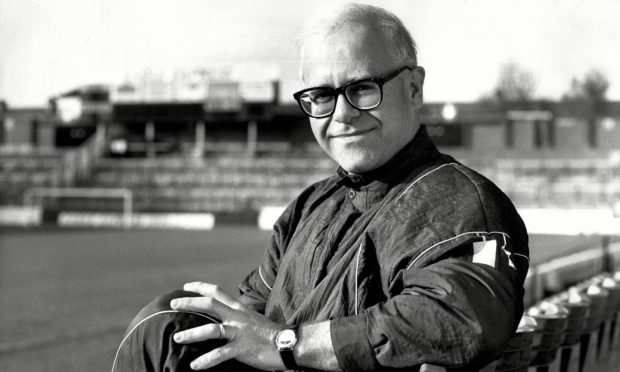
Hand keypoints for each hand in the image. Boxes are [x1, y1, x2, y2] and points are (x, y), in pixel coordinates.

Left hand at [170, 282, 286, 370]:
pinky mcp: (242, 349)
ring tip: (177, 338)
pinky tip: (194, 366)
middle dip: (190, 302)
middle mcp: (237, 317)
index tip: (186, 286)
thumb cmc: (270, 334)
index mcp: (239, 309)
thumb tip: (224, 317)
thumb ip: (238, 316)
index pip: (217, 292)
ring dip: (192, 334)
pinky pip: (220, 354)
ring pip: (212, 330)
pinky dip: (206, 360)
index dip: (201, 287)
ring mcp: (239, 333)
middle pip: (210, 304)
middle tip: (173, 303)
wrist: (289, 344)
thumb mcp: (252, 319)